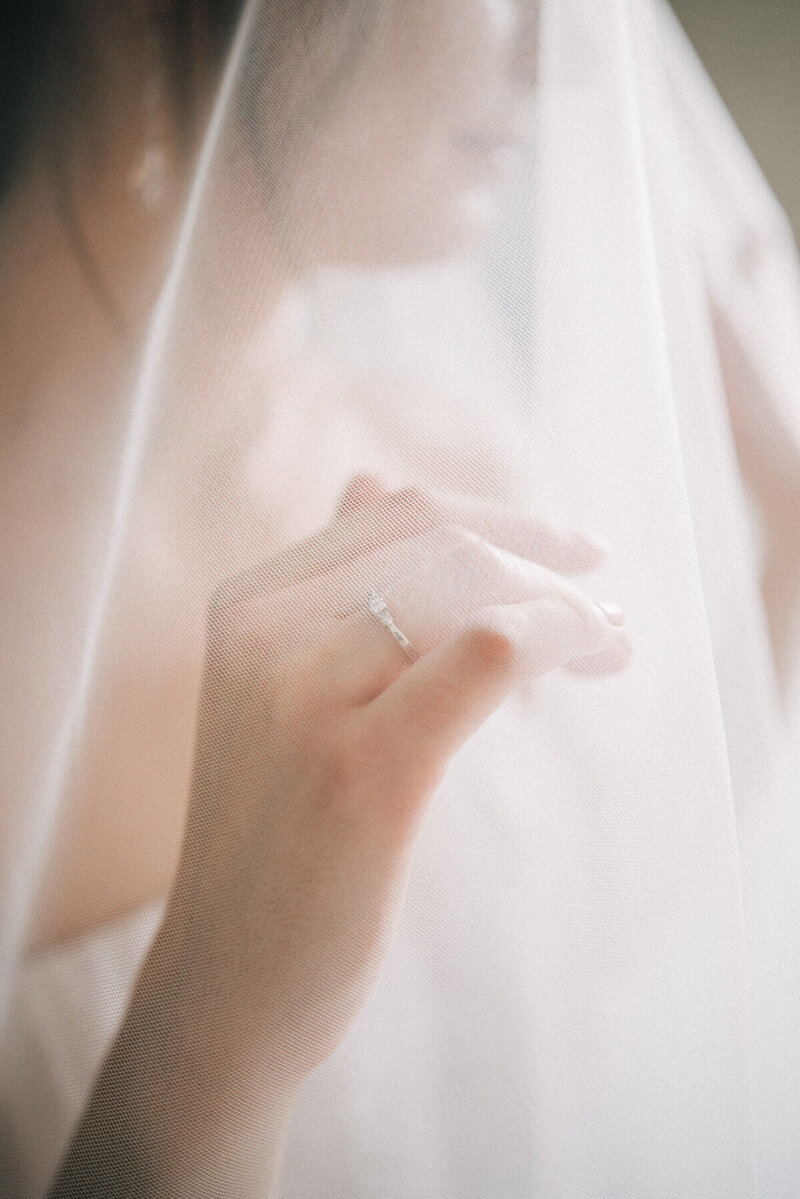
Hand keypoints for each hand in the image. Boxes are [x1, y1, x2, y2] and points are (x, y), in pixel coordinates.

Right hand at [160, 475, 631, 1094]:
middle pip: (445, 540)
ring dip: (564, 606)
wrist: (229, 980)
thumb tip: (375, 480)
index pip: (400, 515)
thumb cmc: (276, 841)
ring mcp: (305, 696)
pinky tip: (587, 661)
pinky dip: (555, 637)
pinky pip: (488, 649)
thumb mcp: (284, 694)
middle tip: (604, 615)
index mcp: (248, 606)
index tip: (571, 560)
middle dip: (546, 564)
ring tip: (608, 644)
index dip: (505, 525)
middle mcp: (266, 633)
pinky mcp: (361, 768)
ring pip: (472, 583)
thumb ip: (330, 591)